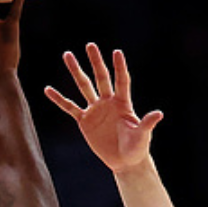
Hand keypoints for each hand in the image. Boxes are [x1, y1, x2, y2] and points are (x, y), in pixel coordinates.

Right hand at [44, 43, 163, 172]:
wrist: (124, 161)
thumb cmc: (137, 147)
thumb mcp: (142, 135)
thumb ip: (147, 123)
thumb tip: (159, 114)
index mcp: (123, 103)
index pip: (121, 81)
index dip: (119, 67)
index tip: (117, 52)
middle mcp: (108, 102)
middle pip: (101, 78)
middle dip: (96, 61)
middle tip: (90, 45)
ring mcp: (95, 110)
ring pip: (84, 87)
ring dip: (76, 71)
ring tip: (67, 55)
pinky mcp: (85, 121)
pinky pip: (70, 108)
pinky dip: (59, 99)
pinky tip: (48, 89)